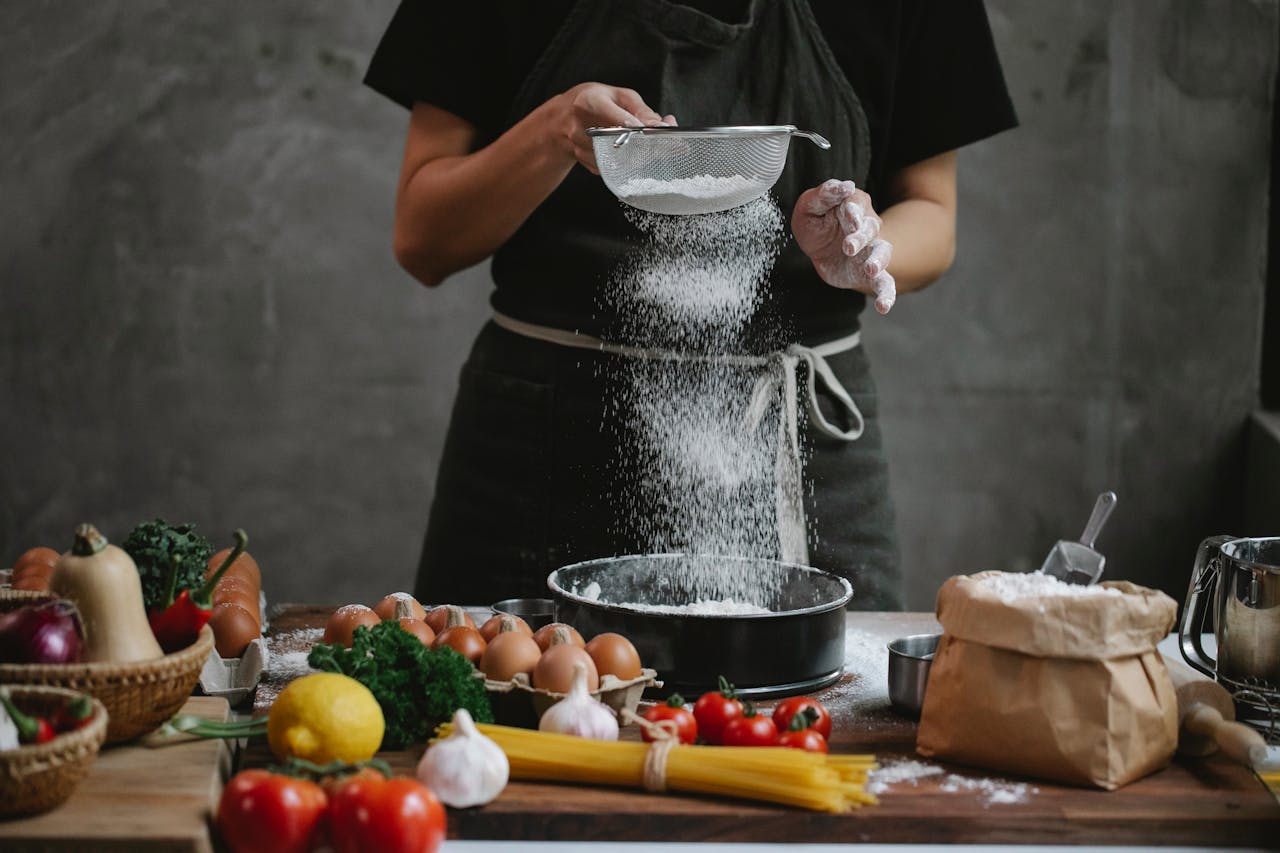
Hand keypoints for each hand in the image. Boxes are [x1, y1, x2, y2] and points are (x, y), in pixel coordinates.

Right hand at [551, 83, 675, 174]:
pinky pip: (618, 167)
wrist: (562, 120)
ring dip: (646, 155)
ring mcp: (582, 150)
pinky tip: (641, 153)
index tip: (660, 132)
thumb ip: (641, 110)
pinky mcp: (589, 165)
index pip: (616, 119)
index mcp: (587, 104)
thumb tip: (662, 125)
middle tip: (676, 146)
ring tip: (660, 146)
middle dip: (651, 146)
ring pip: (622, 160)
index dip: (640, 128)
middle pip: (621, 144)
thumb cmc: (594, 102)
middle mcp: (581, 129)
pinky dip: (634, 162)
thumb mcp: (618, 95)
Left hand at [792, 179, 895, 313]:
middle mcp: (867, 226)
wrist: (819, 248)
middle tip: (848, 246)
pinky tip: (884, 306)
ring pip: (882, 252)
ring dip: (878, 260)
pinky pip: (884, 282)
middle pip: (869, 228)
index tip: (847, 213)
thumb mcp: (810, 207)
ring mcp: (871, 250)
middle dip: (860, 236)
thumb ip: (824, 195)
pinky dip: (887, 294)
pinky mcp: (870, 272)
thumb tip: (845, 186)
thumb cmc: (816, 223)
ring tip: (871, 269)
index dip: (852, 210)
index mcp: (852, 206)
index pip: (855, 204)